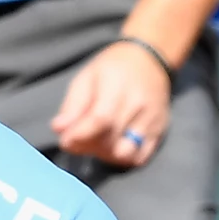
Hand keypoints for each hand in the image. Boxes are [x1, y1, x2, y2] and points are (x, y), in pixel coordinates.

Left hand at [50, 40, 172, 167]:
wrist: (150, 60)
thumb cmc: (112, 68)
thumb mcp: (86, 77)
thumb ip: (73, 105)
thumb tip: (59, 129)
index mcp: (117, 86)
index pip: (100, 119)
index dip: (80, 135)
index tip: (66, 141)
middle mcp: (138, 105)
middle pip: (110, 139)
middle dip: (87, 146)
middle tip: (77, 140)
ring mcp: (152, 120)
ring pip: (125, 153)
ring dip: (105, 155)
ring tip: (96, 143)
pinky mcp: (160, 132)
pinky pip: (140, 157)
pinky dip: (122, 159)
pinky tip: (113, 147)